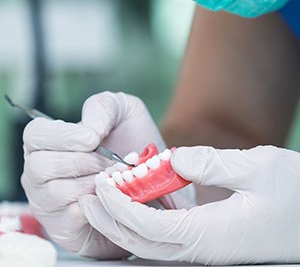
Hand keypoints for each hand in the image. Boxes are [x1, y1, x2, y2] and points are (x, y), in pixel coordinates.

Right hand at [21, 92, 184, 257]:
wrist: (148, 177)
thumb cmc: (132, 142)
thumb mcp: (123, 112)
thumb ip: (102, 108)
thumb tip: (88, 131)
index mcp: (49, 141)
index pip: (35, 134)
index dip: (62, 136)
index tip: (92, 139)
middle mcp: (40, 171)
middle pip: (41, 166)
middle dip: (83, 162)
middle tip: (112, 162)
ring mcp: (48, 201)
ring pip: (55, 192)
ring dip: (93, 184)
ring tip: (116, 178)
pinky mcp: (62, 226)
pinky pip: (69, 218)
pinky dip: (96, 205)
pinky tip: (112, 196)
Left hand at [80, 145, 299, 263]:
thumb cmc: (294, 195)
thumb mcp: (258, 168)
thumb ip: (212, 163)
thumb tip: (174, 159)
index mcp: (210, 234)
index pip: (150, 227)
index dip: (121, 208)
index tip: (103, 186)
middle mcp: (202, 248)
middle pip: (142, 242)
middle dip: (111, 220)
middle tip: (90, 196)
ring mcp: (205, 249)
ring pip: (151, 243)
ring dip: (123, 222)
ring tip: (103, 200)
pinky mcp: (208, 242)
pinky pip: (165, 237)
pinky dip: (142, 222)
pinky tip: (136, 205)